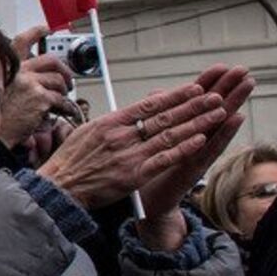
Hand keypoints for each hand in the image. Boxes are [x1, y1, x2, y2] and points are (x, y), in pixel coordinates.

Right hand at [0, 27, 77, 143]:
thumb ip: (17, 81)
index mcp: (8, 68)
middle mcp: (19, 71)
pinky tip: (64, 112)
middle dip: (65, 70)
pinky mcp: (40, 98)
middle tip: (67, 81)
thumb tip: (37, 80)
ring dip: (65, 92)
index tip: (45, 29)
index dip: (36, 32)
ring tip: (62, 102)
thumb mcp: (1, 91)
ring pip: (59, 81)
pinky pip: (62, 100)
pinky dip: (67, 107)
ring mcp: (30, 83)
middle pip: (51, 61)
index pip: (22, 41)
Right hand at [36, 82, 229, 210]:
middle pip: (164, 117)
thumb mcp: (86, 132)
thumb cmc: (70, 161)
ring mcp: (129, 155)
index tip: (193, 89)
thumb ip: (111, 124)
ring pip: (169, 135)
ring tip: (216, 113)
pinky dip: (184, 148)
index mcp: (109, 122)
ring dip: (196, 123)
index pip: (148, 105)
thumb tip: (129, 115)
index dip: (174, 96)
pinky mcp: (134, 174)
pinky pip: (165, 159)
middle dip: (192, 105)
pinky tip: (201, 139)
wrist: (60, 186)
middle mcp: (121, 135)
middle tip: (214, 96)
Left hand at [134, 65, 255, 248]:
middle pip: (211, 110)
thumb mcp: (145, 141)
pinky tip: (235, 118)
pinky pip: (210, 148)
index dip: (206, 84)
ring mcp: (197, 154)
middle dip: (227, 89)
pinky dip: (223, 133)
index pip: (194, 103)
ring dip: (233, 104)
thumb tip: (156, 94)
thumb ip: (152, 118)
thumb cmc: (145, 171)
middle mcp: (193, 141)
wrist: (146, 205)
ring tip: (247, 86)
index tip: (220, 66)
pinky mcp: (195, 168)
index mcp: (179, 131)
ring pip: (217, 125)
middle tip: (244, 70)